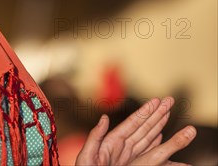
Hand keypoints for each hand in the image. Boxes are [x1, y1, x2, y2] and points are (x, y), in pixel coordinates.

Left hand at [75, 96, 195, 165]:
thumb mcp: (87, 156)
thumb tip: (104, 118)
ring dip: (158, 125)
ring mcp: (127, 157)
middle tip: (169, 101)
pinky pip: (146, 152)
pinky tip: (160, 135)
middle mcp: (121, 147)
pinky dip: (154, 143)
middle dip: (156, 114)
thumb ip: (95, 137)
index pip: (132, 123)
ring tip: (168, 113)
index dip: (145, 112)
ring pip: (147, 138)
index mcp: (112, 142)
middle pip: (143, 127)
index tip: (156, 100)